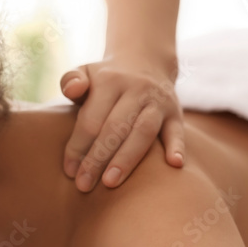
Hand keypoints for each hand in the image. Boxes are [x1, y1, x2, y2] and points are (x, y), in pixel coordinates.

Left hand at [59, 55, 184, 191]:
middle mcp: (136, 89)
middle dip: (98, 159)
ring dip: (127, 159)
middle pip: (115, 128)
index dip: (78, 146)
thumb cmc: (106, 78)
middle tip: (84, 186)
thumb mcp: (85, 72)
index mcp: (110, 81)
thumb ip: (71, 81)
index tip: (70, 172)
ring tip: (111, 183)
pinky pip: (177, 130)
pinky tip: (174, 165)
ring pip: (143, 132)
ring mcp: (158, 101)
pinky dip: (177, 146)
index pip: (91, 119)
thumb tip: (72, 91)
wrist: (146, 60)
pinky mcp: (176, 112)